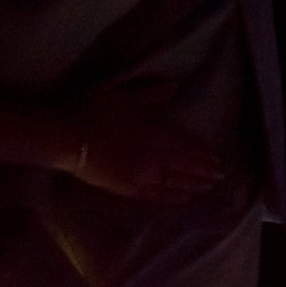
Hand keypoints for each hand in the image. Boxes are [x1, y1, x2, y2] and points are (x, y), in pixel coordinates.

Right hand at [68, 82, 227, 203]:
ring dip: (192, 186)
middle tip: (220, 177)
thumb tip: (175, 87)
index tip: (218, 160)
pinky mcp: (124, 190)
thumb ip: (151, 93)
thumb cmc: (94, 111)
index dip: (203, 154)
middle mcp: (152, 159)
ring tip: (206, 188)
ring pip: (172, 184)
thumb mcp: (125, 94)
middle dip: (203, 172)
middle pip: (183, 168)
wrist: (65, 138)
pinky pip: (154, 196)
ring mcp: (139, 177)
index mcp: (154, 134)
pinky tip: (180, 199)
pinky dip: (170, 198)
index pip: (185, 147)